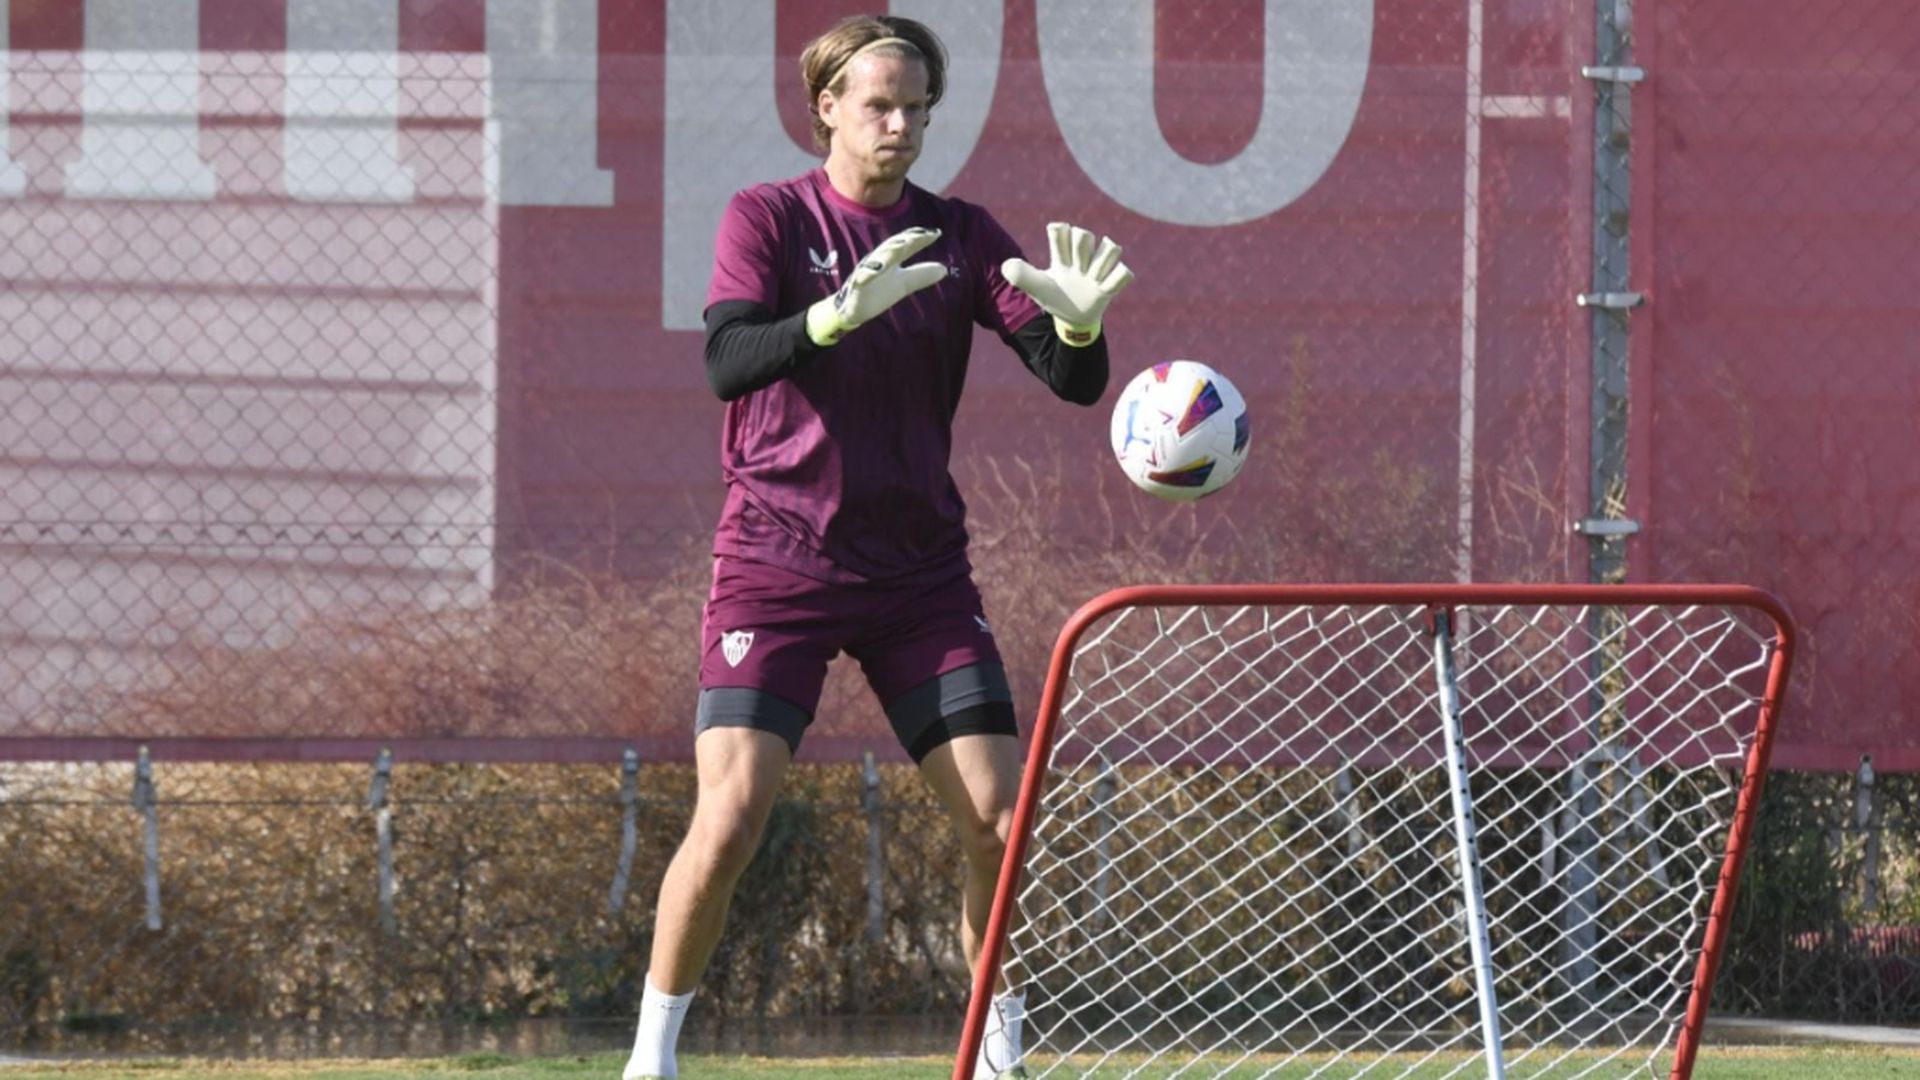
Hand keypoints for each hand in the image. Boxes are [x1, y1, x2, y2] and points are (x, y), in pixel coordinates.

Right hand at [805, 227, 946, 345]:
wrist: (853, 309)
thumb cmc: (878, 292)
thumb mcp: (904, 284)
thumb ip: (921, 275)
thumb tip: (944, 269)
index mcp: (890, 259)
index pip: (905, 245)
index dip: (920, 238)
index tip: (937, 233)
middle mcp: (878, 261)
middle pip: (892, 247)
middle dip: (906, 239)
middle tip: (923, 235)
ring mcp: (866, 272)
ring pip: (878, 259)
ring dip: (889, 251)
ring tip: (903, 245)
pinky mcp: (857, 286)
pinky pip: (862, 278)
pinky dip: (868, 273)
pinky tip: (877, 269)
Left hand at [1002, 222, 1133, 345]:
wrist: (1073, 319)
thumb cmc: (1054, 297)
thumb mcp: (1037, 287)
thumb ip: (1022, 275)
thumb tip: (1006, 265)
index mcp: (1063, 254)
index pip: (1061, 229)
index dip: (1060, 236)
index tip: (1058, 256)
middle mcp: (1082, 256)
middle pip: (1085, 234)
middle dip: (1080, 250)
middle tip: (1076, 269)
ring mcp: (1098, 269)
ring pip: (1111, 247)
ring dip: (1100, 264)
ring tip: (1092, 278)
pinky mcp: (1111, 284)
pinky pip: (1124, 272)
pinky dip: (1115, 279)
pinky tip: (1103, 288)